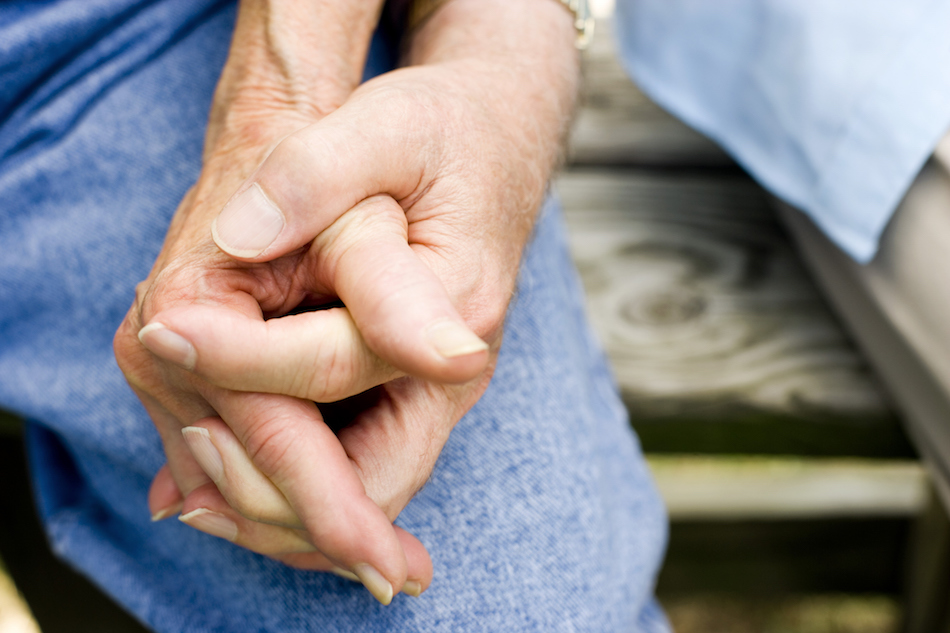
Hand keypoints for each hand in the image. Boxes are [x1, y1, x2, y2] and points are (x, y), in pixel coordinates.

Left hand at [140, 0, 577, 576]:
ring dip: (272, 502)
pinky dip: (289, 483)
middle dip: (263, 485)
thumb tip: (233, 240)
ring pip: (359, 494)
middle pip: (364, 483)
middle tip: (181, 452)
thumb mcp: (385, 125)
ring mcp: (434, 390)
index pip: (333, 364)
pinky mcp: (411, 393)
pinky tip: (225, 461)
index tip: (159, 330)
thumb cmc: (443, 132)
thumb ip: (314, 175)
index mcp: (454, 304)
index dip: (237, 359)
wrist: (492, 144)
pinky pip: (355, 470)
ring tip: (190, 488)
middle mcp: (451, 370)